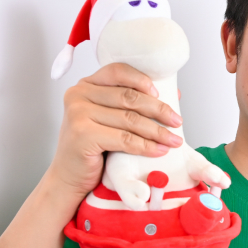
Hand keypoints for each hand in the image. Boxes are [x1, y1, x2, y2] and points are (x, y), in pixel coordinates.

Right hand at [45, 62, 184, 199]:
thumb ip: (131, 105)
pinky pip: (124, 139)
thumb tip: (174, 93)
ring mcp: (78, 113)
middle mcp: (78, 94)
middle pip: (128, 97)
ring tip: (174, 140)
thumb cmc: (92, 148)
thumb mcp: (110, 120)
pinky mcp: (82, 134)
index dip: (142, 80)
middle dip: (158, 110)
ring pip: (129, 119)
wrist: (69, 176)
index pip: (118, 71)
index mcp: (86, 85)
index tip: (161, 95)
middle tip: (177, 121)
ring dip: (157, 131)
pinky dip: (146, 146)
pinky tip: (159, 151)